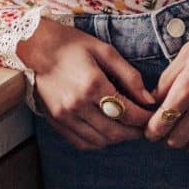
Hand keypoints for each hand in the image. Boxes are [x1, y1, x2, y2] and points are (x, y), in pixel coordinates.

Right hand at [17, 18, 155, 149]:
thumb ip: (129, 76)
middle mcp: (78, 105)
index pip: (127, 112)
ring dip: (118, 139)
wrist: (35, 47)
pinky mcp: (56, 121)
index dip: (144, 118)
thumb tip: (148, 99)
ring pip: (99, 141)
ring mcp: (65, 116)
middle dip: (134, 132)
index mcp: (93, 84)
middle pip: (115, 132)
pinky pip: (82, 142)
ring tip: (127, 128)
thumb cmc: (72, 45)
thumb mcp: (105, 51)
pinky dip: (98, 142)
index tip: (153, 115)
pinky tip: (106, 132)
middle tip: (144, 126)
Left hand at [146, 39, 188, 159]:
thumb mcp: (185, 56)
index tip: (151, 131)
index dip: (151, 132)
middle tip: (168, 132)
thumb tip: (153, 100)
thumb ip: (167, 80)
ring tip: (186, 138)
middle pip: (177, 139)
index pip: (161, 123)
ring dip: (188, 147)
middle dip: (168, 139)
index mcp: (186, 89)